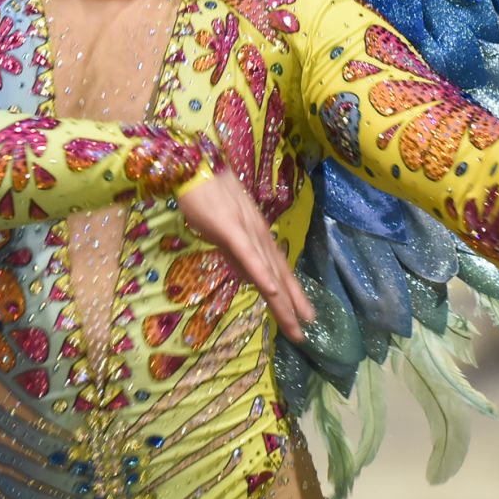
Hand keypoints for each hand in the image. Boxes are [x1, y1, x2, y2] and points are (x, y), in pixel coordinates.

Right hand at [176, 167, 315, 341]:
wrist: (195, 165)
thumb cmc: (207, 195)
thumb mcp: (224, 230)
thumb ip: (236, 253)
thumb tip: (247, 277)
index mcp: (258, 237)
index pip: (279, 271)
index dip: (292, 294)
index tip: (304, 317)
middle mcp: (259, 236)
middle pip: (279, 276)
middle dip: (292, 306)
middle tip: (304, 333)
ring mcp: (247, 232)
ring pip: (268, 271)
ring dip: (282, 299)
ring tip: (296, 323)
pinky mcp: (231, 228)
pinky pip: (247, 255)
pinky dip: (260, 273)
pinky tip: (271, 290)